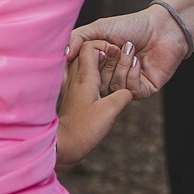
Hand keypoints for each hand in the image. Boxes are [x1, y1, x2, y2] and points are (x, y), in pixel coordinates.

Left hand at [56, 38, 132, 166]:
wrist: (63, 148)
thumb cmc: (83, 129)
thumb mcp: (110, 111)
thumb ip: (123, 96)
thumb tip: (129, 91)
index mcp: (85, 77)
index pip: (90, 46)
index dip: (105, 45)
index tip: (117, 53)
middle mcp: (77, 79)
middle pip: (86, 53)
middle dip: (103, 53)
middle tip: (117, 61)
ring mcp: (74, 89)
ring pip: (84, 66)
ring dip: (98, 66)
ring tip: (112, 74)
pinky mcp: (74, 99)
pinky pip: (83, 80)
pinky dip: (94, 79)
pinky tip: (103, 89)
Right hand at [69, 3, 187, 99]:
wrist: (161, 27)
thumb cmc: (131, 26)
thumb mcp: (99, 28)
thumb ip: (77, 38)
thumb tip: (63, 54)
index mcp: (95, 67)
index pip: (79, 78)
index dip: (82, 68)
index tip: (88, 53)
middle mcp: (108, 80)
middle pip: (94, 87)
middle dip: (103, 65)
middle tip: (113, 48)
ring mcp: (124, 87)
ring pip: (113, 88)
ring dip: (121, 66)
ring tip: (130, 49)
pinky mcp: (142, 91)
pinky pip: (129, 91)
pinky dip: (132, 73)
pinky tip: (138, 60)